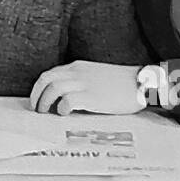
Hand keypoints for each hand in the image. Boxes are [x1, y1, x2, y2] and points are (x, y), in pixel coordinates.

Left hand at [29, 61, 144, 115]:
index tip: (38, 100)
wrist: (143, 82)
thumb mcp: (96, 75)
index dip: (39, 88)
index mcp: (78, 67)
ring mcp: (84, 84)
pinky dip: (61, 108)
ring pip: (52, 88)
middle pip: (46, 79)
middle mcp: (77, 73)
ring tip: (47, 114)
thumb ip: (81, 81)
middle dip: (36, 95)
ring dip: (45, 102)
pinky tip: (65, 114)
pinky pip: (67, 101)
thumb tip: (65, 97)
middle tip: (37, 110)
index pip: (50, 74)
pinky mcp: (91, 96)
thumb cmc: (123, 83)